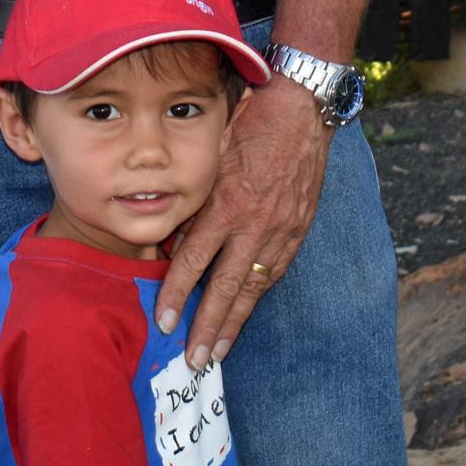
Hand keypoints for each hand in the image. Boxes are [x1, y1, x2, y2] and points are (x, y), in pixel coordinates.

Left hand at [156, 77, 332, 369]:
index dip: (176, 293)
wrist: (301, 108)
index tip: (164, 321)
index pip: (195, 259)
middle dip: (207, 325)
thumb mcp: (211, 151)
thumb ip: (193, 193)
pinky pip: (275, 270)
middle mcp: (254, 223)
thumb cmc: (248, 120)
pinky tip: (246, 312)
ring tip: (218, 351)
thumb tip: (172, 230)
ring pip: (253, 287)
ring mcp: (280, 229)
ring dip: (235, 322)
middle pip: (225, 286)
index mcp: (227, 202)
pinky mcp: (298, 228)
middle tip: (193, 358)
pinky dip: (259, 295)